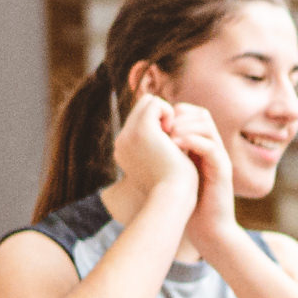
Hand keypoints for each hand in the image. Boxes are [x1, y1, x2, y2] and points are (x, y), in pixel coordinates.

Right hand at [112, 94, 197, 210]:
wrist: (172, 196)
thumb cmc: (175, 186)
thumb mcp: (166, 164)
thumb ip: (162, 148)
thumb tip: (171, 136)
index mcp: (125, 150)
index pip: (138, 120)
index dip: (158, 122)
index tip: (171, 140)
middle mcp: (122, 141)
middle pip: (141, 107)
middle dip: (160, 115)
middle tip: (173, 136)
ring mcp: (129, 134)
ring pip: (147, 102)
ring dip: (164, 113)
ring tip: (173, 136)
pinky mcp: (143, 129)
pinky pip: (155, 103)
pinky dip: (169, 112)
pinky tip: (175, 132)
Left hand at [167, 104, 238, 259]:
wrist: (208, 231)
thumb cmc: (189, 207)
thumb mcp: (172, 176)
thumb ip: (163, 157)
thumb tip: (138, 142)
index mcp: (201, 148)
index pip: (192, 114)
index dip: (173, 113)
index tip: (157, 125)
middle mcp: (213, 149)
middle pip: (201, 114)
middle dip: (178, 116)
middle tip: (162, 128)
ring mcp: (219, 159)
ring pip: (207, 125)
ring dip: (183, 126)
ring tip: (167, 137)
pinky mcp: (223, 171)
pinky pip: (210, 146)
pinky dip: (191, 142)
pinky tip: (174, 147)